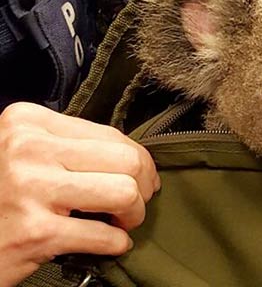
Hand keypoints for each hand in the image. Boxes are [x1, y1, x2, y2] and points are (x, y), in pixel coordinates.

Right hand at [0, 102, 159, 285]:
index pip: (112, 134)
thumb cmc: (1, 194)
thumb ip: (72, 147)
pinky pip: (105, 236)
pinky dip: (116, 244)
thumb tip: (134, 159)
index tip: (140, 177)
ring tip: (120, 222)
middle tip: (134, 203)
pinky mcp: (35, 232)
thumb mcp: (26, 154)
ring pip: (125, 192)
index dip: (138, 160)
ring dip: (133, 215)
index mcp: (29, 123)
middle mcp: (28, 150)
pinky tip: (107, 243)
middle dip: (143, 186)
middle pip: (127, 160)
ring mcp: (31, 189)